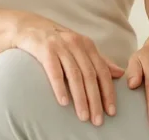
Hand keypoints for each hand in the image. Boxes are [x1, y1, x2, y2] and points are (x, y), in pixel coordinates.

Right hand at [11, 12, 125, 125]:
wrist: (28, 27)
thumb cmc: (57, 42)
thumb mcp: (79, 49)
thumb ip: (99, 61)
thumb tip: (120, 73)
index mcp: (88, 45)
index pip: (102, 72)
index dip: (108, 92)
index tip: (111, 111)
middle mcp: (77, 44)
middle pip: (90, 76)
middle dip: (96, 100)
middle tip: (97, 120)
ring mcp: (61, 46)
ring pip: (75, 75)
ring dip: (81, 98)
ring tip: (83, 115)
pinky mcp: (45, 49)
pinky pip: (54, 71)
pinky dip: (60, 87)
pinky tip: (64, 102)